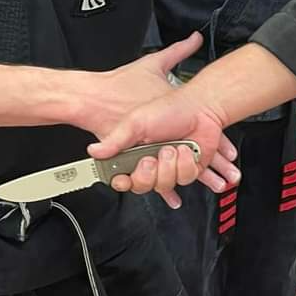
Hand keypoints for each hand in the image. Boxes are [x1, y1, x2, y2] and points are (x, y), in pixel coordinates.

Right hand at [73, 36, 239, 206]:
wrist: (201, 109)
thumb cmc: (169, 109)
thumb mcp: (136, 122)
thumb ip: (115, 139)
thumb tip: (94, 151)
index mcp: (133, 152)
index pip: (121, 177)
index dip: (121, 182)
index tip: (124, 178)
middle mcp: (150, 163)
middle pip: (141, 186)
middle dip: (148, 172)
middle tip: (151, 157)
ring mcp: (169, 168)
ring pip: (164, 184)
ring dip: (169, 165)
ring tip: (172, 147)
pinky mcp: (187, 170)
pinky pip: (184, 179)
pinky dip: (186, 164)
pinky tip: (186, 151)